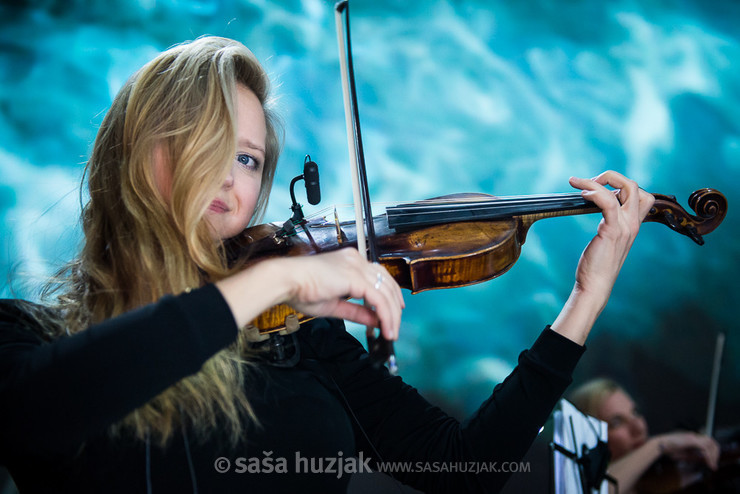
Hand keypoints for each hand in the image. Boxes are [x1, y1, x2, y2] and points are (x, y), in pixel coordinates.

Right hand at [282, 249, 403, 340]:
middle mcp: (356, 260)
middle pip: (386, 282)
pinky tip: (385, 327)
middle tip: (395, 326)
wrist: (286, 281)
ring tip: (391, 332)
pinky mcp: (356, 277)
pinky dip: (385, 315)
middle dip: (394, 306)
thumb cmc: (301, 289)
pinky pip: (378, 298)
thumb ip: (356, 311)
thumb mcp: (334, 305)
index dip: (389, 294)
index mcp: (350, 261)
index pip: (378, 276)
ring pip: (386, 291)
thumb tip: (374, 320)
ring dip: (392, 315)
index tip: (393, 311)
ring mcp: (357, 267)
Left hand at [551, 171, 653, 343]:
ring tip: (579, 182)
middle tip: (590, 182)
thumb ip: (609, 224)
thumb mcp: (607, 240)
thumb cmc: (596, 265)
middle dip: (613, 177)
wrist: (595, 286)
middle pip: (636, 186)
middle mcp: (633, 224)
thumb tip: (595, 205)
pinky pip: (608, 202)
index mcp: (633, 225)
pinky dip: (595, 192)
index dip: (622, 185)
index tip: (599, 188)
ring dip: (600, 179)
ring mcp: (625, 227)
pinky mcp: (612, 231)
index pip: (642, 195)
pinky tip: (582, 194)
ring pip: (626, 188)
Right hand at [654, 431, 719, 469]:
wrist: (660, 444)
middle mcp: (694, 436)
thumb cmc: (668, 448)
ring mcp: (693, 437)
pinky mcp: (692, 440)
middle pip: (711, 441)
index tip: (712, 461)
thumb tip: (703, 459)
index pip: (707, 442)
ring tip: (712, 465)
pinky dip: (709, 457)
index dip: (712, 452)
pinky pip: (705, 448)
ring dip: (713, 455)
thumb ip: (693, 454)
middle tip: (714, 464)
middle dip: (716, 453)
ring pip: (710, 444)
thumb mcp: (683, 452)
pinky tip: (708, 463)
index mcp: (691, 438)